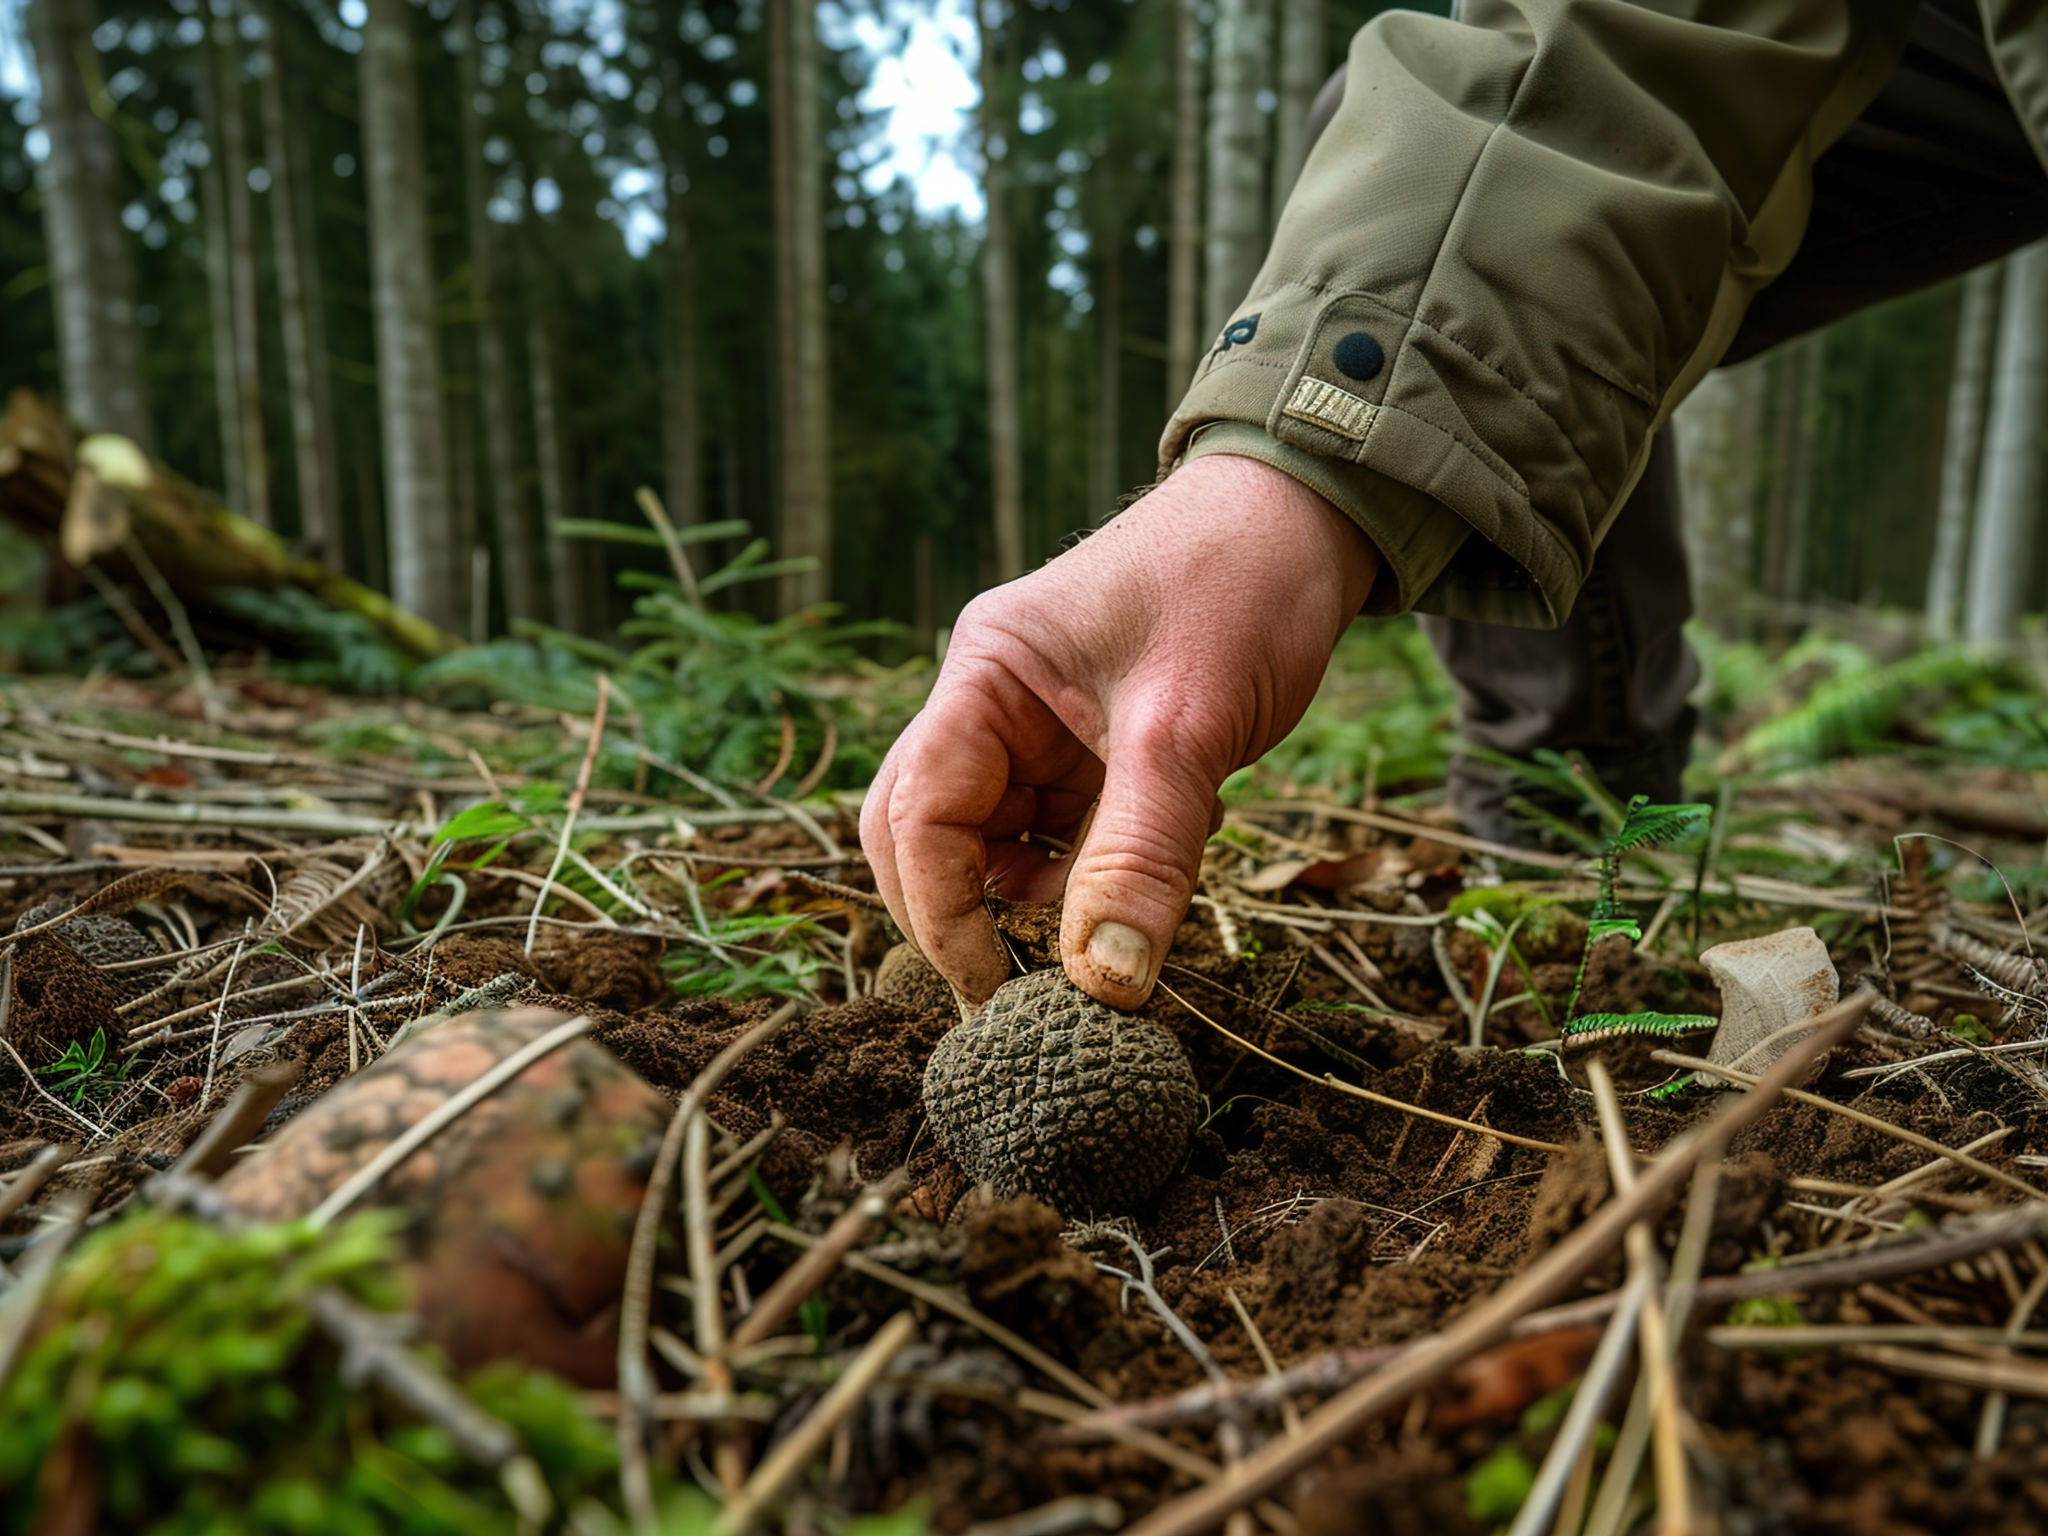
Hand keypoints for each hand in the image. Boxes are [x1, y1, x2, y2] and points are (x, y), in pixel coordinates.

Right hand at [860, 453, 1382, 1008]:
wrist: (1313, 517)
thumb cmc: (1238, 583)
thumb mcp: (1186, 726)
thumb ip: (1141, 854)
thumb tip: (1104, 982)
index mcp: (985, 674)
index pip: (917, 812)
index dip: (941, 911)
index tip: (996, 986)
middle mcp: (993, 703)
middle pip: (928, 833)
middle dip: (963, 914)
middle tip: (1017, 995)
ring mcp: (1041, 730)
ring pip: (998, 846)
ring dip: (1036, 904)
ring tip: (1100, 938)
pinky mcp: (1093, 753)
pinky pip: (1063, 838)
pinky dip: (1091, 880)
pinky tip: (1142, 886)